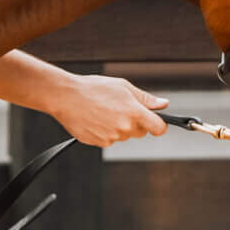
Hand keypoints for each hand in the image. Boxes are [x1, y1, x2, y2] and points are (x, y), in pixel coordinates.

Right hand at [52, 74, 168, 146]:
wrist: (66, 97)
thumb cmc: (93, 88)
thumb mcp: (123, 87)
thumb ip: (145, 98)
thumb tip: (163, 104)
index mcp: (134, 112)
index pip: (158, 128)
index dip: (160, 125)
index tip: (157, 122)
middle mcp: (124, 128)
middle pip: (140, 132)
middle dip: (135, 123)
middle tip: (120, 109)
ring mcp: (111, 137)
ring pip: (123, 136)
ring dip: (118, 127)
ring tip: (103, 112)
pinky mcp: (98, 142)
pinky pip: (108, 140)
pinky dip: (104, 132)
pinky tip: (95, 119)